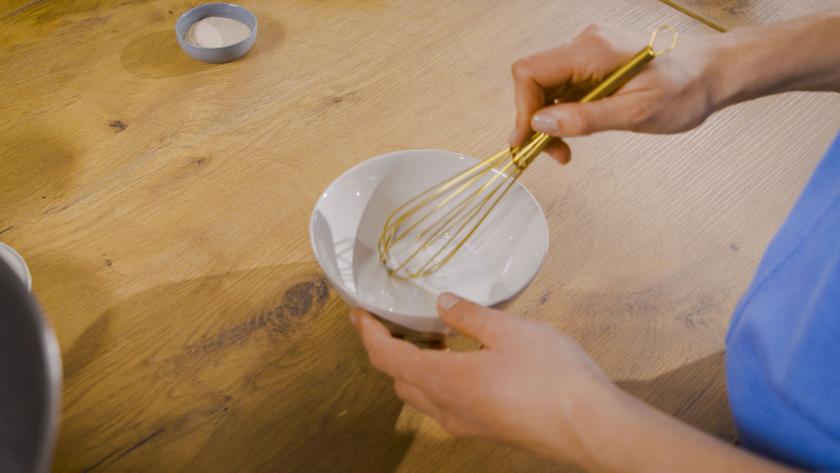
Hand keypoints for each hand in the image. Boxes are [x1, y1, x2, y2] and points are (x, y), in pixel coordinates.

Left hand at [349, 293, 618, 466]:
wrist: (590, 427)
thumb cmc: (550, 375)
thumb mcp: (508, 331)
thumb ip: (468, 315)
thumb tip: (440, 303)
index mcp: (444, 380)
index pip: (387, 357)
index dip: (368, 333)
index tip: (357, 313)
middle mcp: (446, 407)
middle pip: (399, 378)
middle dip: (386, 349)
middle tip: (391, 319)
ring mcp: (465, 423)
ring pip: (421, 394)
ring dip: (412, 366)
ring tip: (425, 334)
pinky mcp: (485, 428)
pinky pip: (444, 404)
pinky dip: (435, 379)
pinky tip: (459, 360)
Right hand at [510, 23, 722, 162]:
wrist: (713, 73)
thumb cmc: (686, 90)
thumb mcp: (636, 113)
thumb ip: (585, 118)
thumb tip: (539, 124)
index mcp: (594, 51)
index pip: (531, 72)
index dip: (523, 110)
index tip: (530, 142)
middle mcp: (587, 44)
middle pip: (534, 80)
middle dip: (535, 121)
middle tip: (554, 154)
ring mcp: (590, 51)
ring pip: (547, 86)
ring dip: (550, 121)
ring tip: (567, 149)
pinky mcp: (595, 62)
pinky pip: (564, 87)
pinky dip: (564, 113)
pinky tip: (579, 130)